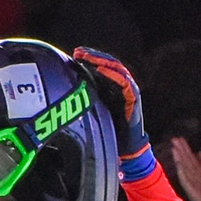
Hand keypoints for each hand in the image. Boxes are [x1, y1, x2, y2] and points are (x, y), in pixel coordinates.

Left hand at [69, 46, 147, 160]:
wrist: (126, 149)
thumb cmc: (110, 131)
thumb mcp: (93, 110)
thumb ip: (85, 97)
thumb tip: (66, 90)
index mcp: (111, 87)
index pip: (101, 66)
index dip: (89, 59)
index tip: (76, 54)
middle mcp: (120, 86)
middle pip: (108, 64)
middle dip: (93, 56)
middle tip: (79, 52)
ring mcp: (128, 91)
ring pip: (116, 69)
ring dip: (102, 61)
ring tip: (89, 57)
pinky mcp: (133, 98)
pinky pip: (124, 82)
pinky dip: (113, 74)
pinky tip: (101, 69)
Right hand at [168, 138, 200, 200]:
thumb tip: (200, 152)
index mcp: (200, 176)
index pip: (191, 160)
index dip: (186, 150)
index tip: (180, 139)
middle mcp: (196, 180)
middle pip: (187, 163)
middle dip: (181, 151)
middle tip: (175, 139)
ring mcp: (194, 186)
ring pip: (186, 169)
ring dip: (180, 158)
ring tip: (175, 147)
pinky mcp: (194, 193)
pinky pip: (187, 181)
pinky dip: (182, 172)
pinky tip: (179, 164)